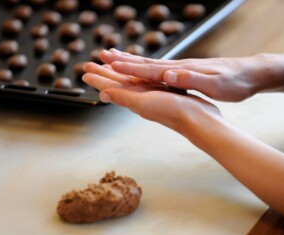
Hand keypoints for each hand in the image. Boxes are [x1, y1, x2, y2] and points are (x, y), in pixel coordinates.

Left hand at [82, 62, 221, 131]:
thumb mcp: (144, 103)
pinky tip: (138, 74)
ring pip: (131, 81)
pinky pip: (147, 81)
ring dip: (119, 73)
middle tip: (90, 64)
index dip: (97, 78)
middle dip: (104, 73)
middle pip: (118, 82)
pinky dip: (139, 75)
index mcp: (134, 99)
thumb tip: (102, 94)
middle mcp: (142, 97)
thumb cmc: (173, 112)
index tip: (85, 71)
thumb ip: (123, 98)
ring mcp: (154, 95)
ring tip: (109, 65)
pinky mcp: (166, 92)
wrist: (198, 119)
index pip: (111, 86)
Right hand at [99, 49, 283, 101]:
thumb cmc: (235, 82)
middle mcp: (179, 66)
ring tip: (116, 58)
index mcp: (182, 71)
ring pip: (152, 64)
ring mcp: (183, 67)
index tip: (109, 64)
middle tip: (103, 56)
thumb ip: (191, 79)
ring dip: (132, 62)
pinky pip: (161, 68)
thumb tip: (168, 75)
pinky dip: (147, 68)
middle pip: (146, 63)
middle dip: (123, 61)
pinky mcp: (187, 70)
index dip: (128, 67)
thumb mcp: (216, 84)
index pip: (150, 69)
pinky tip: (144, 68)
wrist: (251, 73)